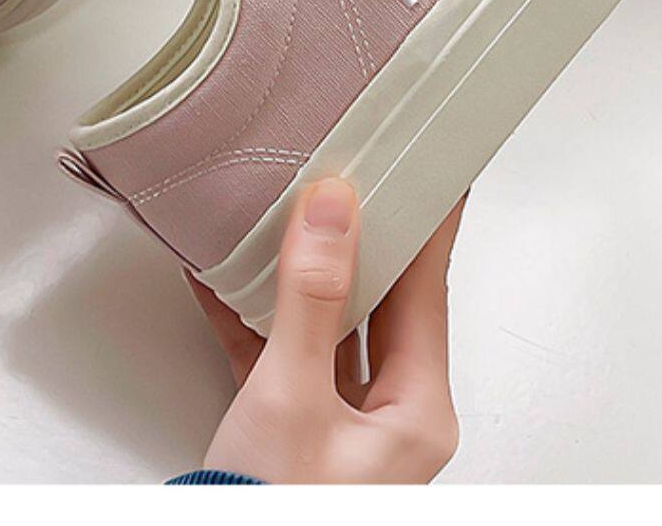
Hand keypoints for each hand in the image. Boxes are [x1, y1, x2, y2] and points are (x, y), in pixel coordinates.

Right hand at [186, 178, 465, 483]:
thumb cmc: (275, 509)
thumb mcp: (290, 395)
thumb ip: (310, 300)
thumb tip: (333, 215)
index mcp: (417, 412)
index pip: (428, 293)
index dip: (428, 225)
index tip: (433, 169)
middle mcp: (391, 420)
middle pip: (383, 306)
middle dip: (362, 242)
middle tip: (360, 177)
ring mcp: (344, 427)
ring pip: (330, 330)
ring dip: (302, 277)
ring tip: (292, 215)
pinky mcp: (297, 434)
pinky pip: (286, 360)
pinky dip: (257, 321)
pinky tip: (228, 280)